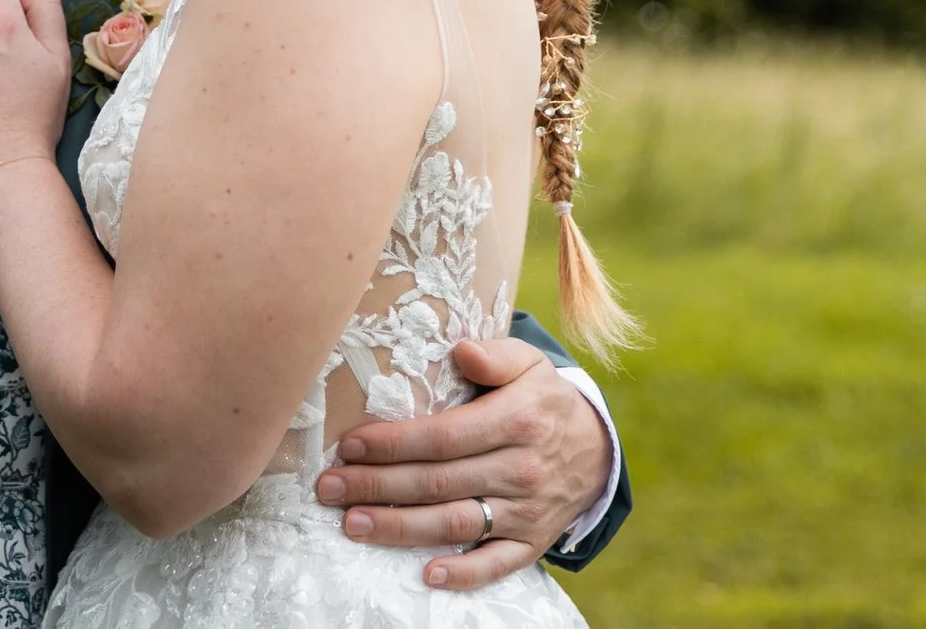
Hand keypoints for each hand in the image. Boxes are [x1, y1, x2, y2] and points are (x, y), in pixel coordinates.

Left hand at [314, 338, 611, 589]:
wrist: (597, 448)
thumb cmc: (542, 400)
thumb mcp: (530, 363)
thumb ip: (496, 354)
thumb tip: (461, 351)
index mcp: (516, 421)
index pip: (443, 437)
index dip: (393, 443)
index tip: (348, 445)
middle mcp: (521, 469)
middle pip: (438, 482)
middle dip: (377, 486)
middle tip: (329, 488)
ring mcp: (527, 511)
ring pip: (456, 523)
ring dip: (400, 527)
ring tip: (352, 525)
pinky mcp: (532, 542)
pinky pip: (497, 564)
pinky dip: (464, 573)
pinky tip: (426, 573)